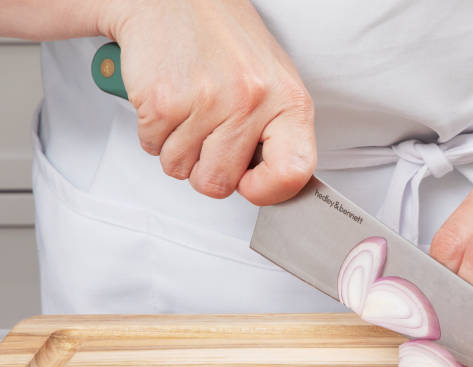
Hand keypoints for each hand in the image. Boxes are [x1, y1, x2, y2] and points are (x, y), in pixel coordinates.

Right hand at [99, 0, 314, 204]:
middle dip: (205, 169)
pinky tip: (169, 99)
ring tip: (188, 108)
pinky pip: (151, 147)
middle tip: (206, 137)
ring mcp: (208, 101)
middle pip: (219, 183)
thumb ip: (277, 132)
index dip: (268, 191)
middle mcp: (252, 101)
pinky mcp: (164, 100)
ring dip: (176, 147)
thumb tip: (274, 182)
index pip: (293, 173)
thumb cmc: (225, 41)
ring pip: (179, 168)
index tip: (251, 183)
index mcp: (289, 100)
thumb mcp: (273, 81)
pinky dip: (153, 130)